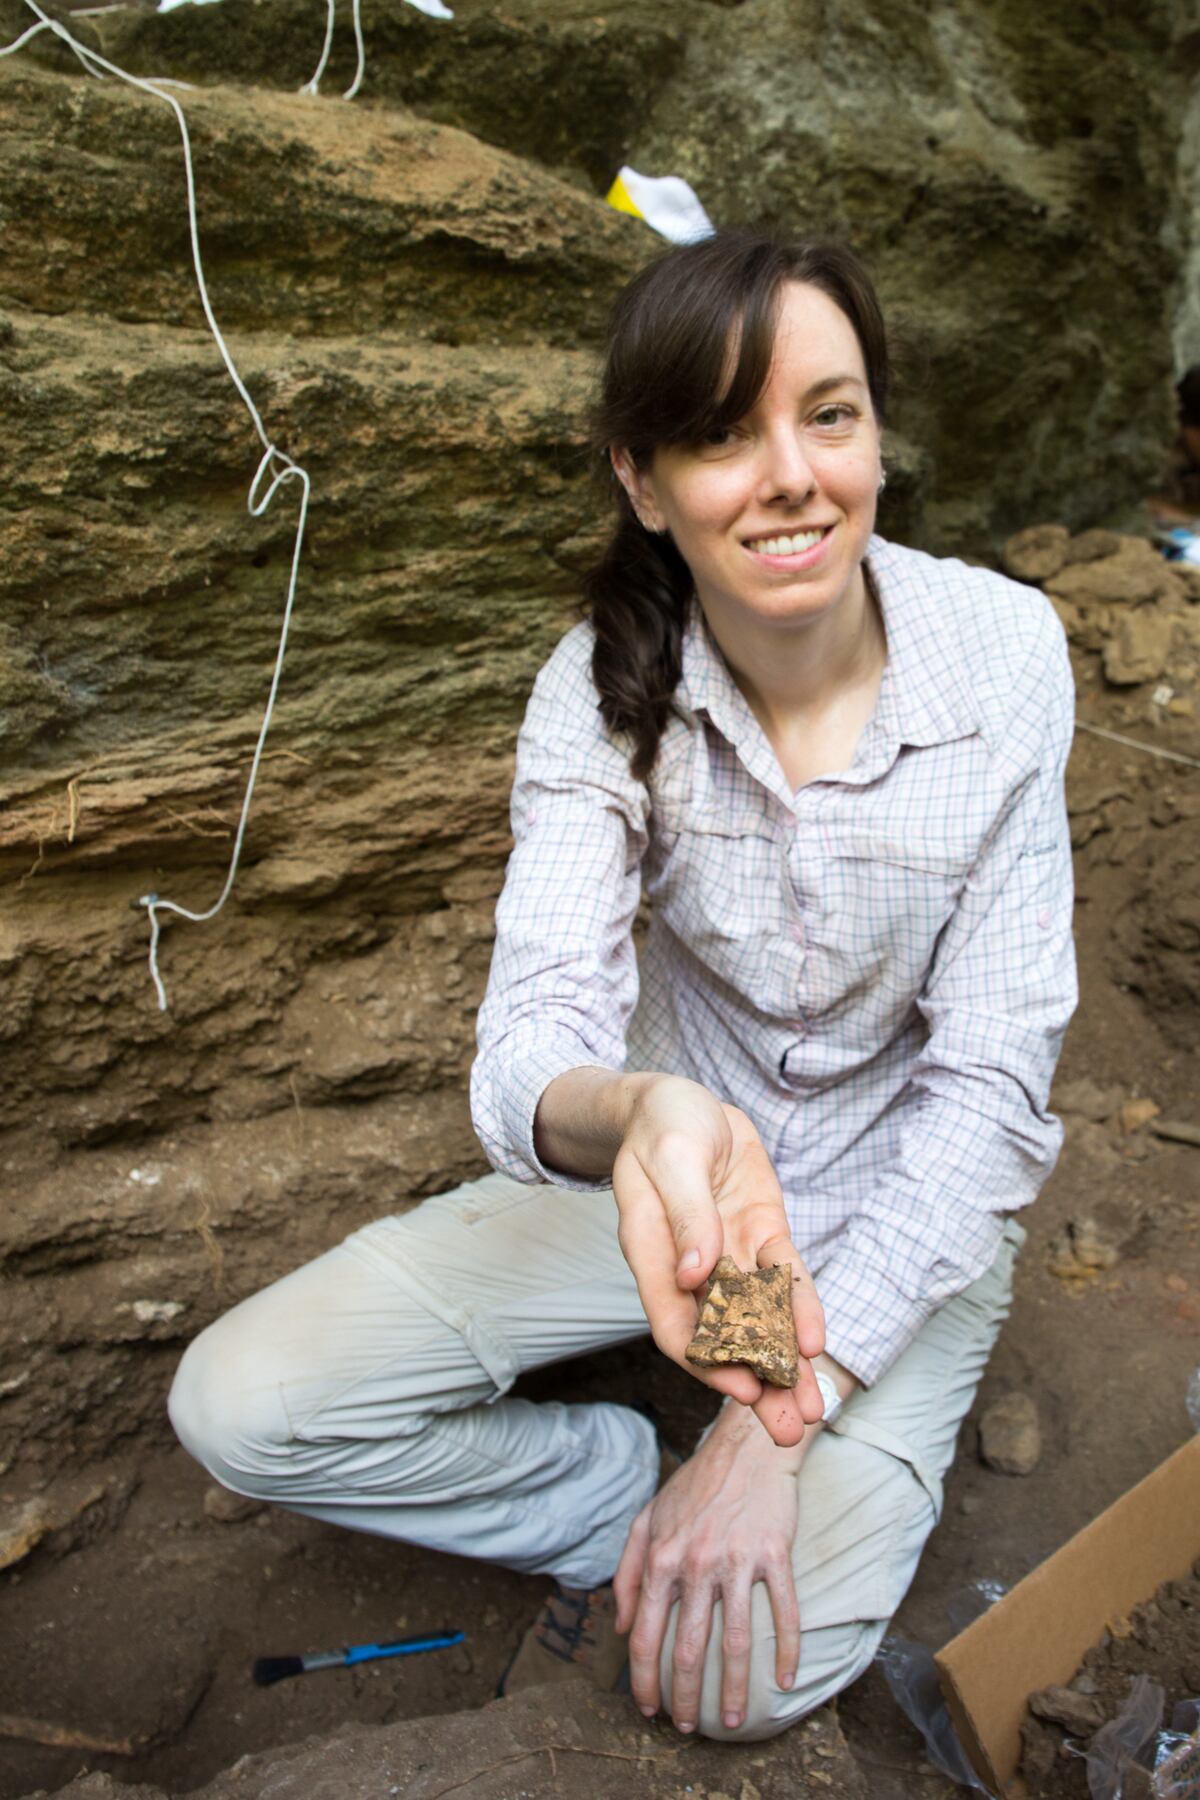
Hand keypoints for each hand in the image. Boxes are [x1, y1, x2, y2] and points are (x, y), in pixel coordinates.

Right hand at [611, 1077, 824, 1445]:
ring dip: (785, 1365)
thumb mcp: (672, 1159)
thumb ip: (685, 1217)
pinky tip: (816, 1343)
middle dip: (756, 1385)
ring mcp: (729, 1252)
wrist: (684, 1101)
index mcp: (652, 1253)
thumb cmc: (664, 1126)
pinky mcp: (760, 1234)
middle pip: (723, 1337)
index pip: (674, 1323)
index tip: (740, 1389)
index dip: (706, 1361)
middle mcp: (691, 1267)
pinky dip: (801, 1309)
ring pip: (760, 1319)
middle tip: (787, 1431)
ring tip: (814, 1409)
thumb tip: (694, 1274)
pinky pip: (785, 1278)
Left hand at [614, 1403, 804, 1733]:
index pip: (644, 1634)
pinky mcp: (773, 1555)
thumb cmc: (695, 1485)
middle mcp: (696, 1564)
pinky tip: (785, 1680)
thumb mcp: (647, 1520)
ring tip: (734, 1720)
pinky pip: (782, 1612)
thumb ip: (626, 1573)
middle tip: (687, 1726)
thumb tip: (618, 1625)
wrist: (746, 1448)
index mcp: (661, 1558)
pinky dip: (785, 1651)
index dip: (643, 1677)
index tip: (646, 1705)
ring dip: (735, 1689)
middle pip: (688, 1648)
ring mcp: (737, 1561)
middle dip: (685, 1697)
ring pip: (736, 1641)